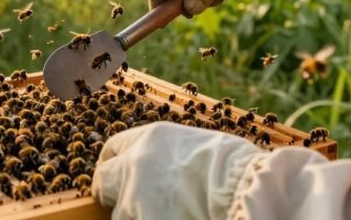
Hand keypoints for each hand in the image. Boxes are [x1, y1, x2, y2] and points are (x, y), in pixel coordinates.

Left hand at [93, 122, 261, 219]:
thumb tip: (170, 170)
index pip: (113, 149)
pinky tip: (173, 219)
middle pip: (104, 181)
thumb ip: (172, 155)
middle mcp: (135, 165)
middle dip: (112, 194)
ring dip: (136, 216)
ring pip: (121, 214)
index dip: (114, 164)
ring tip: (167, 214)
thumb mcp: (198, 145)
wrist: (245, 189)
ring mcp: (136, 198)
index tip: (117, 174)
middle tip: (129, 205)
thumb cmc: (235, 167)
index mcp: (150, 139)